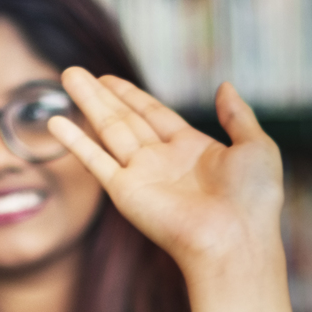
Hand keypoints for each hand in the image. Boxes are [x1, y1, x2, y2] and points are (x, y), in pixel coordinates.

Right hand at [48, 68, 293, 311]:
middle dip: (101, 95)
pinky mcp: (126, 193)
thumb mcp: (256, 146)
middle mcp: (163, 162)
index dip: (131, 95)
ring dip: (87, 103)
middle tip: (74, 71)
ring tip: (66, 75)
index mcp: (193, 150)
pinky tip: (56, 122)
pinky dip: (75, 142)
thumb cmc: (254, 200)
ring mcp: (142, 176)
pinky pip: (96, 161)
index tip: (109, 78)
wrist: (236, 240)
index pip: (154, 114)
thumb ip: (238, 116)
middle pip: (125, 119)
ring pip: (108, 130)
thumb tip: (225, 86)